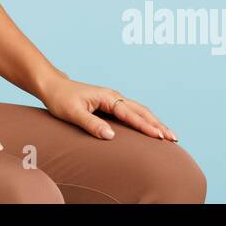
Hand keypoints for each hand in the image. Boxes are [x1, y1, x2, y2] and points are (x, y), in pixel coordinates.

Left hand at [38, 76, 178, 142]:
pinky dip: (144, 120)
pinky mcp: (109, 105)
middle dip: (158, 125)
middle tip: (174, 138)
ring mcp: (112, 100)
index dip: (146, 126)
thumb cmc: (60, 99)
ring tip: (168, 136)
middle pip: (141, 111)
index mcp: (107, 97)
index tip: (160, 137)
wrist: (52, 86)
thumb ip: (91, 124)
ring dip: (154, 122)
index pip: (131, 114)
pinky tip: (150, 129)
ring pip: (139, 111)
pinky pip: (132, 113)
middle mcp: (113, 97)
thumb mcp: (72, 113)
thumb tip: (111, 136)